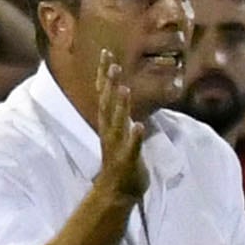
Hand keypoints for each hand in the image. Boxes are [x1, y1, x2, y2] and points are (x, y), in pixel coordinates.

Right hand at [90, 49, 151, 203]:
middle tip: (113, 64)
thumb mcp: (121, 131)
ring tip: (125, 90)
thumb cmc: (121, 159)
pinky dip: (134, 136)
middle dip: (110, 84)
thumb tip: (121, 92)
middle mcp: (110, 131)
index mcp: (109, 123)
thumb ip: (120, 112)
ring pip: (117, 123)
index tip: (107, 53)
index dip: (105, 74)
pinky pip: (131, 147)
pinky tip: (139, 125)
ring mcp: (117, 145)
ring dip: (121, 107)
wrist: (117, 191)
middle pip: (108, 103)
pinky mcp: (126, 160)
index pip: (105, 94)